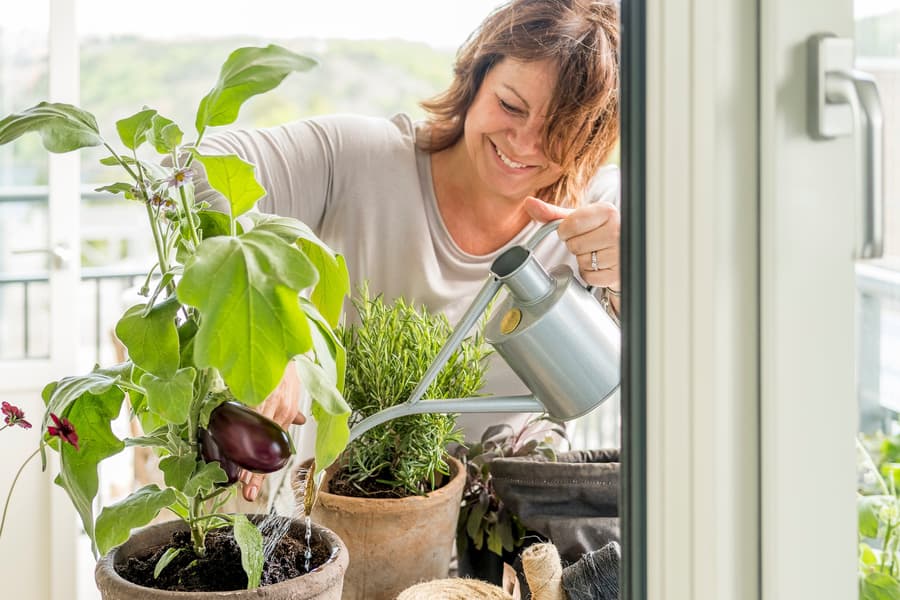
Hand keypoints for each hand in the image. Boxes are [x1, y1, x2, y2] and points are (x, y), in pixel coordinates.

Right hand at [240, 361, 305, 501]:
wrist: (291, 345)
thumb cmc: (288, 367)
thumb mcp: (294, 391)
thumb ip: (292, 410)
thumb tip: (300, 421)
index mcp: (287, 414)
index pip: (274, 449)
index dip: (262, 471)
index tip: (252, 489)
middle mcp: (282, 411)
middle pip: (266, 449)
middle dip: (255, 474)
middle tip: (247, 494)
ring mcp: (272, 401)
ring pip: (258, 437)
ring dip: (247, 458)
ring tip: (239, 477)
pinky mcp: (261, 390)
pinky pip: (251, 413)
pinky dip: (243, 429)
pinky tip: (234, 442)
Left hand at [523, 196, 620, 291]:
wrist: (623, 247)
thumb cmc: (597, 229)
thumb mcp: (578, 217)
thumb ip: (552, 212)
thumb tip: (529, 203)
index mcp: (607, 211)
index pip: (570, 225)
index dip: (565, 231)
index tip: (573, 231)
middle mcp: (617, 230)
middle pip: (574, 245)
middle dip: (575, 245)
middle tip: (588, 242)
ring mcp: (620, 253)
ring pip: (582, 262)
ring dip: (583, 260)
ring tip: (595, 252)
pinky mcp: (619, 272)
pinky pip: (590, 277)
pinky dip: (589, 273)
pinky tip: (598, 264)